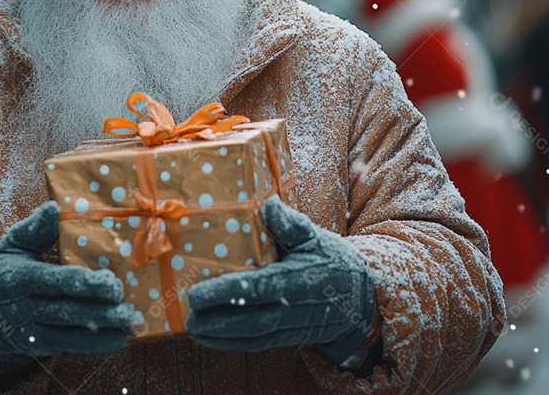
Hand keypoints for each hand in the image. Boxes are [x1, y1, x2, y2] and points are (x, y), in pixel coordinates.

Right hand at [0, 201, 134, 369]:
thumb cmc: (6, 271)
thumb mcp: (13, 245)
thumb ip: (35, 228)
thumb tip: (53, 208)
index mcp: (20, 278)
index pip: (57, 282)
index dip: (86, 285)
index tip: (112, 283)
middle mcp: (23, 308)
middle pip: (67, 312)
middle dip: (101, 312)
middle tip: (128, 308)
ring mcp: (29, 332)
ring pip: (70, 336)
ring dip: (103, 333)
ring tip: (129, 325)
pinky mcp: (37, 348)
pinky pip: (67, 351)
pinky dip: (93, 348)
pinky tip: (115, 340)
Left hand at [185, 196, 375, 362]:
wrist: (359, 296)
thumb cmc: (329, 259)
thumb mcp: (314, 237)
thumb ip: (291, 224)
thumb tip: (268, 204)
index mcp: (298, 278)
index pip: (258, 288)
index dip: (226, 293)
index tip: (197, 295)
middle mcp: (295, 307)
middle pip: (253, 320)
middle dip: (218, 322)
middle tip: (189, 318)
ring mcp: (292, 325)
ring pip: (254, 336)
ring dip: (221, 336)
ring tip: (192, 330)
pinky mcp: (288, 336)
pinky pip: (259, 343)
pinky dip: (233, 343)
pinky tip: (210, 338)